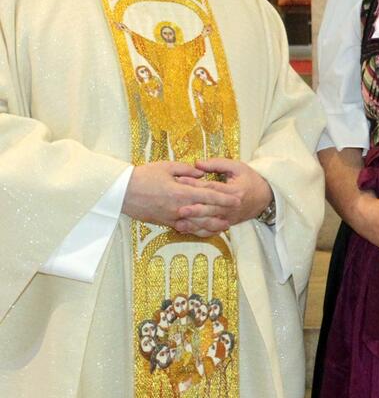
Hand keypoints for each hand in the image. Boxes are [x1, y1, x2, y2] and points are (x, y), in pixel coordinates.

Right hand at [122, 161, 238, 236]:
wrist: (121, 192)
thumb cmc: (143, 176)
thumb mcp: (166, 167)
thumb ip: (186, 170)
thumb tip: (201, 174)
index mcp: (181, 192)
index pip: (209, 195)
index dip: (224, 198)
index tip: (237, 199)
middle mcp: (179, 207)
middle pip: (207, 212)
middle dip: (223, 213)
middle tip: (236, 213)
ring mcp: (172, 217)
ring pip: (197, 224)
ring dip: (212, 225)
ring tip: (225, 225)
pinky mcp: (165, 223)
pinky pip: (185, 228)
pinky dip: (197, 230)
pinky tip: (204, 230)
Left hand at [175, 158, 272, 230]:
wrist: (265, 197)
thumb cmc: (250, 179)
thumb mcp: (237, 167)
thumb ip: (217, 164)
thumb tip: (197, 163)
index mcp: (234, 191)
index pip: (212, 188)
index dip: (195, 185)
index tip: (180, 181)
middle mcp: (232, 206)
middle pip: (210, 208)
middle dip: (194, 209)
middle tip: (178, 209)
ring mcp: (230, 217)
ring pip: (210, 222)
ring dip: (194, 223)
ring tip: (179, 223)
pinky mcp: (228, 223)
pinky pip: (212, 230)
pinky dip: (199, 231)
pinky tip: (187, 230)